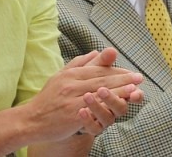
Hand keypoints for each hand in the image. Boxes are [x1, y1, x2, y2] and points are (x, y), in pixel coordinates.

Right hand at [21, 48, 143, 142]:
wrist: (32, 120)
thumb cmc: (48, 99)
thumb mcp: (60, 76)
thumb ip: (79, 64)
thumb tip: (96, 52)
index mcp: (70, 74)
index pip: (97, 71)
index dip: (116, 72)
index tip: (132, 73)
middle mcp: (71, 84)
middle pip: (101, 80)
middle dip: (123, 79)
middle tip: (139, 78)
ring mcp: (72, 99)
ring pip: (99, 93)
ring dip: (120, 91)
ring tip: (135, 90)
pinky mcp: (73, 114)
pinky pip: (93, 109)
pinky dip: (107, 106)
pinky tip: (118, 107)